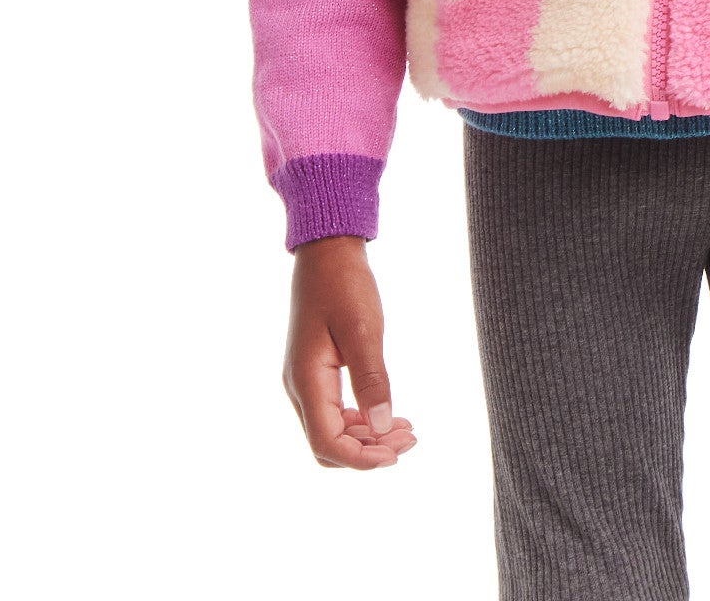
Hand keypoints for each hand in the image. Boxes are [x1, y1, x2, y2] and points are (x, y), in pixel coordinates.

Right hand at [283, 236, 418, 468]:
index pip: (327, 442)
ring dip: (367, 438)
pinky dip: (361, 420)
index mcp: (306, 380)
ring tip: (406, 430)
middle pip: (328, 444)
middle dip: (367, 451)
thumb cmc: (344, 284)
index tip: (397, 454)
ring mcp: (305, 381)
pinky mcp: (315, 372)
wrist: (327, 252)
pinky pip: (334, 412)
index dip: (361, 458)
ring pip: (331, 430)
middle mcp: (300, 387)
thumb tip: (383, 428)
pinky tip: (388, 415)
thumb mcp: (363, 330)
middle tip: (409, 439)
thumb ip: (372, 380)